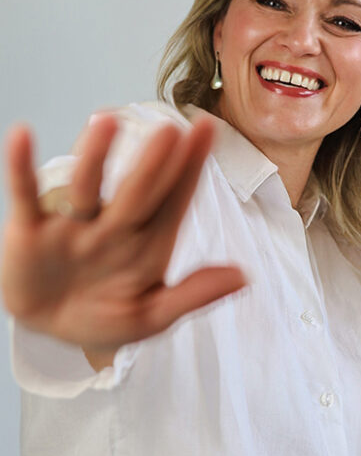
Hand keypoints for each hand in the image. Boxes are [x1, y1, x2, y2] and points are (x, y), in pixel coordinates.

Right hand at [1, 113, 246, 354]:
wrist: (52, 333)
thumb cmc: (106, 317)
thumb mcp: (152, 315)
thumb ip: (193, 295)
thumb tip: (243, 277)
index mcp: (148, 240)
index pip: (174, 199)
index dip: (190, 167)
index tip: (209, 130)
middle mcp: (113, 224)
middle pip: (137, 190)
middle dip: (154, 163)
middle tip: (171, 129)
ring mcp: (72, 225)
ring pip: (85, 187)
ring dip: (94, 157)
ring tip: (107, 122)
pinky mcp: (30, 232)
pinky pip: (24, 195)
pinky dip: (21, 167)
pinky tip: (22, 136)